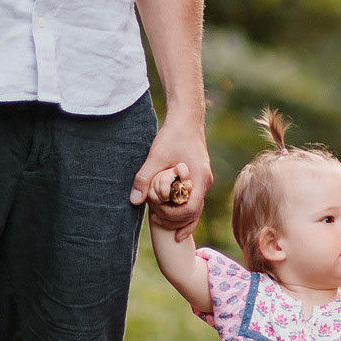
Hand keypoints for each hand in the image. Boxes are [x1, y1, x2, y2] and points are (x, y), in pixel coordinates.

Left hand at [131, 114, 210, 233]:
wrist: (186, 120)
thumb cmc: (173, 135)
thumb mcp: (156, 156)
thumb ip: (145, 178)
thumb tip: (134, 200)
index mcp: (200, 178)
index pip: (192, 209)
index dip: (174, 216)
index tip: (156, 211)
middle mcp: (205, 183)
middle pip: (194, 214)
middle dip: (174, 220)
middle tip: (154, 219)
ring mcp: (202, 182)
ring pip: (193, 210)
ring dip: (177, 217)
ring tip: (158, 220)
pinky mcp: (196, 180)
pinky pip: (191, 201)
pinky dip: (179, 210)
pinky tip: (165, 214)